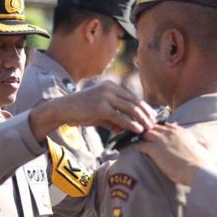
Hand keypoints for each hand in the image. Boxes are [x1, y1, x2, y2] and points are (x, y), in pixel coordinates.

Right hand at [30, 81, 156, 140]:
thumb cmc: (80, 111)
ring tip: (149, 128)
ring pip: (129, 108)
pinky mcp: (100, 107)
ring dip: (141, 119)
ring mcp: (105, 97)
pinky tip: (137, 129)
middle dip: (146, 114)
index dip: (144, 107)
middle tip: (154, 124)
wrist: (62, 109)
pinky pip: (119, 116)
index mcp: (110, 87)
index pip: (132, 97)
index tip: (152, 117)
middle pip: (134, 101)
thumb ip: (112, 119)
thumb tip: (122, 128)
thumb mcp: (99, 113)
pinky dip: (130, 123)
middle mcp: (109, 89)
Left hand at [139, 123, 211, 184]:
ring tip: (136, 143)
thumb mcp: (208, 150)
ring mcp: (161, 140)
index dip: (161, 131)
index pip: (166, 126)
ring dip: (141, 138)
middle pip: (153, 127)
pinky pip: (139, 144)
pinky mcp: (154, 149)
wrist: (198, 171)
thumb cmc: (203, 164)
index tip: (157, 136)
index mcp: (181, 131)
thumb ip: (205, 144)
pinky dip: (136, 147)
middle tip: (143, 139)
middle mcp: (170, 132)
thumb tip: (204, 140)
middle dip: (148, 132)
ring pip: (145, 133)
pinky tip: (134, 150)